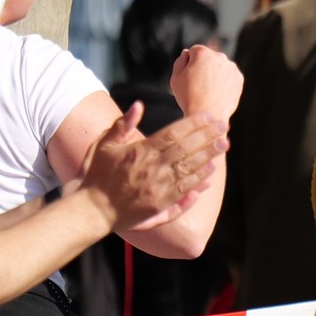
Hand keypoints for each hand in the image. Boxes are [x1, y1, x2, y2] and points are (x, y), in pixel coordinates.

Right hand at [83, 103, 225, 232]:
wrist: (92, 209)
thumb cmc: (96, 175)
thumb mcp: (103, 145)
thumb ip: (122, 125)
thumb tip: (138, 105)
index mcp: (139, 151)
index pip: (172, 133)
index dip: (192, 124)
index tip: (208, 116)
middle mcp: (152, 168)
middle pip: (186, 149)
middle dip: (206, 136)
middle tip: (223, 126)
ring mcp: (158, 187)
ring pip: (190, 168)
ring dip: (208, 155)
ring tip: (223, 144)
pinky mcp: (161, 204)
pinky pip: (186, 189)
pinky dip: (200, 179)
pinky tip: (212, 170)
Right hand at [168, 40, 242, 122]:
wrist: (209, 114)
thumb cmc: (189, 96)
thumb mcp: (176, 77)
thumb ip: (180, 61)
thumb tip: (187, 52)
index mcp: (202, 53)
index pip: (194, 51)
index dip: (189, 64)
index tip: (189, 76)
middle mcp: (220, 56)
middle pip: (208, 58)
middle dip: (203, 67)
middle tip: (198, 84)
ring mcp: (231, 67)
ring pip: (219, 67)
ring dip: (214, 73)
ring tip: (208, 90)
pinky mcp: (239, 78)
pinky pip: (228, 76)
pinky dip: (224, 81)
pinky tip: (217, 92)